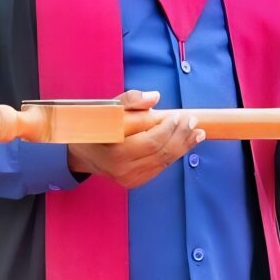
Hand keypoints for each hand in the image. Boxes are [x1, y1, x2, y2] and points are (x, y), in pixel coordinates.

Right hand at [66, 91, 199, 190]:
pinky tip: (184, 144)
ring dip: (183, 146)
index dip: (168, 129)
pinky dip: (174, 155)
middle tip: (192, 121)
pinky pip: (159, 167)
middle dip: (180, 136)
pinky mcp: (134, 182)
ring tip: (197, 133)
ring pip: (163, 161)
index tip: (179, 115)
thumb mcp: (107, 109)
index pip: (151, 142)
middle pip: (161, 152)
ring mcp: (129, 178)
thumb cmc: (95, 126)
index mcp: (114, 151)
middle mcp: (122, 169)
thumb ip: (130, 101)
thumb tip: (155, 97)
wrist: (82, 152)